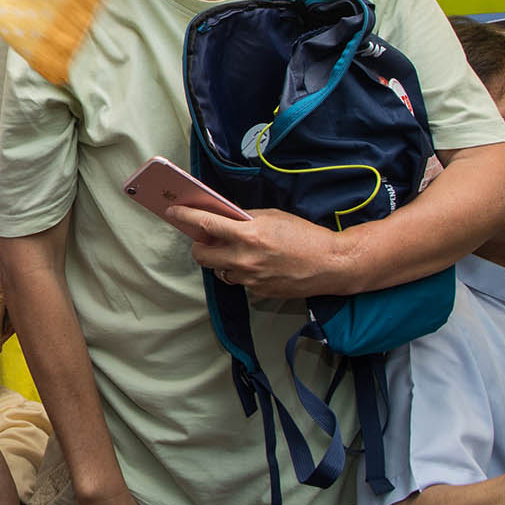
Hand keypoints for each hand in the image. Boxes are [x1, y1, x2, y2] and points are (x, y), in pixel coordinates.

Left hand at [177, 206, 351, 297]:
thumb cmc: (304, 236)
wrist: (331, 265)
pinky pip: (239, 281)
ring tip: (237, 251)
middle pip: (202, 256)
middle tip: (205, 239)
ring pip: (220, 271)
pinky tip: (256, 264)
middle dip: (199, 247)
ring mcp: (251, 279)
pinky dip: (241, 272)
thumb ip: (245, 218)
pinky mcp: (258, 292)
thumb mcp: (272, 216)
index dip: (185, 218)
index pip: (206, 225)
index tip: (172, 212)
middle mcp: (245, 259)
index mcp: (249, 235)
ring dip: (222, 261)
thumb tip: (222, 217)